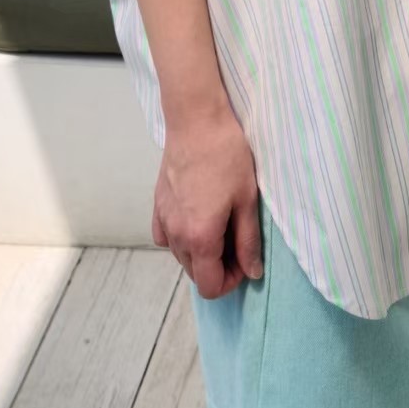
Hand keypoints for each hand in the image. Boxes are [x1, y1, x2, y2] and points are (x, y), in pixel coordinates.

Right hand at [151, 101, 263, 298]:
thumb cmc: (227, 156)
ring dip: (201, 252)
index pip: (210, 287)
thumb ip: (248, 241)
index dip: (231, 280)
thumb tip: (252, 272)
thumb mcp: (247, 200)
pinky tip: (197, 217)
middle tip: (239, 240)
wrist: (197, 121)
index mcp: (200, 238)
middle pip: (195, 274)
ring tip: (221, 224)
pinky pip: (166, 236)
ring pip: (181, 256)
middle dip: (219, 267)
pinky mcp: (157, 204)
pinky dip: (181, 236)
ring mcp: (163, 220)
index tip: (245, 259)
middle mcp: (176, 235)